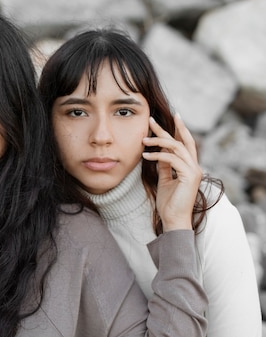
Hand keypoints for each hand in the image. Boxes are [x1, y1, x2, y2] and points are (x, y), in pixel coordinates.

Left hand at [142, 114, 201, 231]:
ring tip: (143, 140)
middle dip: (167, 128)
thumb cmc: (169, 203)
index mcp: (189, 166)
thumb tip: (158, 153)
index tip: (171, 116)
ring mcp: (193, 171)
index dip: (178, 129)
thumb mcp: (165, 180)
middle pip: (182, 141)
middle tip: (151, 119)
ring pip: (176, 147)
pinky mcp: (189, 176)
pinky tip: (145, 155)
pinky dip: (158, 155)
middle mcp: (194, 166)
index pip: (185, 143)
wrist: (173, 220)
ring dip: (158, 141)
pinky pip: (172, 159)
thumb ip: (164, 166)